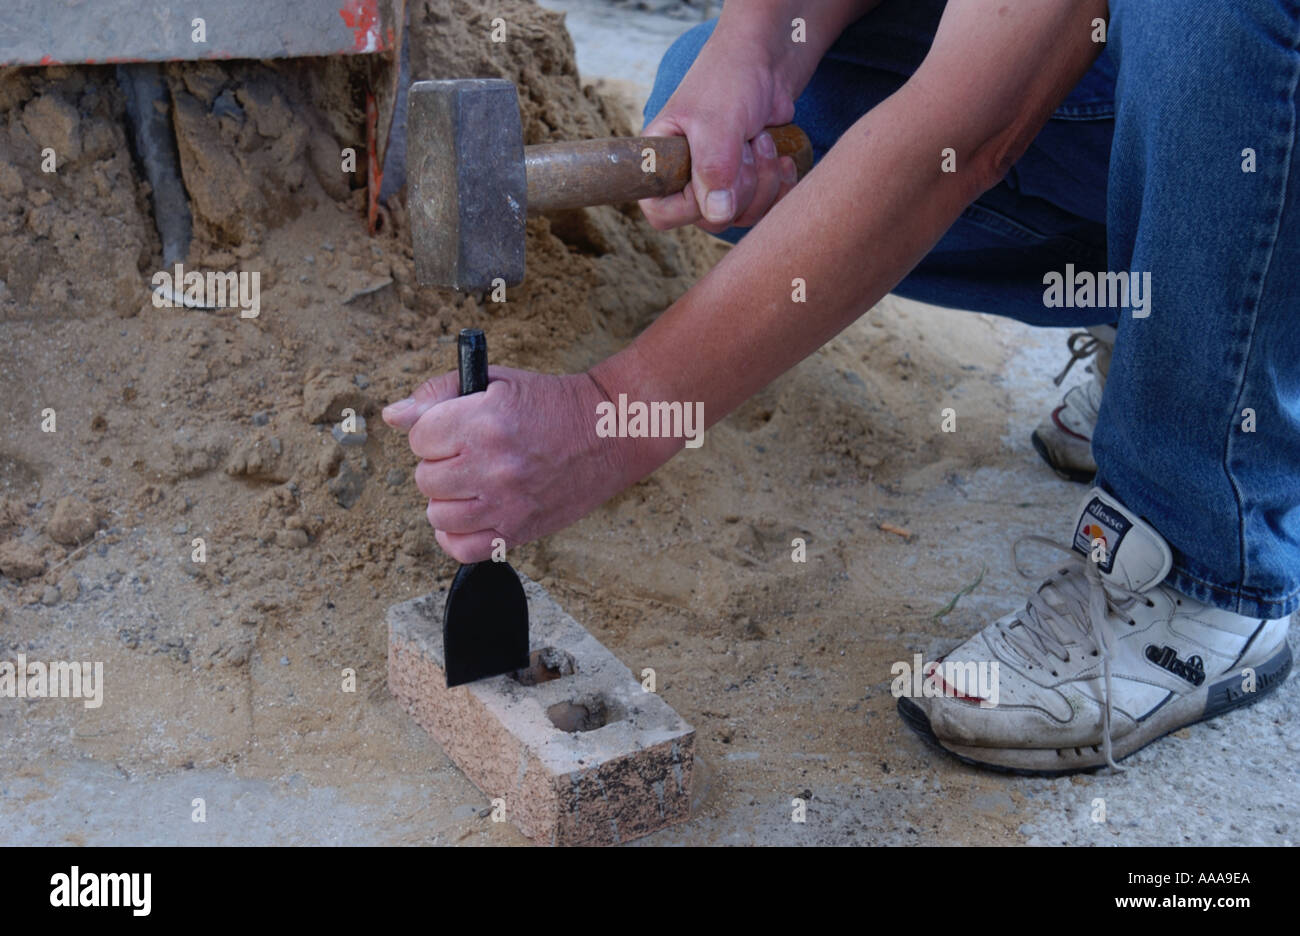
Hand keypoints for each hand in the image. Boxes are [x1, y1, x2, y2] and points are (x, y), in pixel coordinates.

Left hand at [382, 367, 631, 562]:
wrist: (609, 433)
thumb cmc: (553, 405)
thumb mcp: (497, 382)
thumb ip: (440, 394)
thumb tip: (394, 415)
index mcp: (484, 422)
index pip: (418, 437)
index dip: (432, 431)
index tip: (452, 429)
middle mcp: (492, 466)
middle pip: (425, 478)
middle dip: (440, 464)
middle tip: (467, 454)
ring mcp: (506, 503)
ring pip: (438, 514)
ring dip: (448, 499)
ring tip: (471, 483)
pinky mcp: (519, 530)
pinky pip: (462, 549)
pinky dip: (456, 536)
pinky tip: (468, 516)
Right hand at [639, 35, 800, 233]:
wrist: (767, 62)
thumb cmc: (730, 79)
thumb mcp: (718, 121)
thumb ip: (713, 168)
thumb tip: (718, 215)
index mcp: (662, 162)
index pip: (662, 213)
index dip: (691, 206)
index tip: (716, 172)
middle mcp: (686, 179)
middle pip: (711, 219)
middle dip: (741, 185)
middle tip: (748, 143)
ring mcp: (719, 184)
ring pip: (742, 216)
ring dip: (764, 182)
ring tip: (764, 142)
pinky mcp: (748, 183)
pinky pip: (765, 208)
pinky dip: (780, 187)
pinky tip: (783, 159)